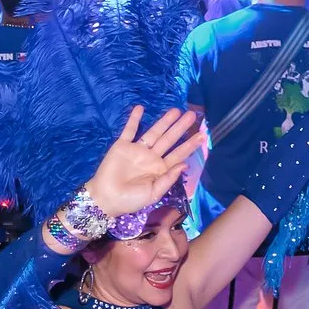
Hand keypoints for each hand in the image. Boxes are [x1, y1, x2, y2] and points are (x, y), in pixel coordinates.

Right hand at [83, 106, 202, 219]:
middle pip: (168, 139)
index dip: (189, 145)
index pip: (178, 154)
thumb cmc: (131, 200)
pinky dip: (134, 119)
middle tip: (192, 115)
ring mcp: (137, 150)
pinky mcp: (122, 146)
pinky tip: (140, 108)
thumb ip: (168, 179)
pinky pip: (129, 130)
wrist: (106, 199)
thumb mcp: (154, 193)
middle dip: (180, 128)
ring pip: (153, 132)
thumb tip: (185, 164)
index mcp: (160, 170)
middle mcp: (151, 157)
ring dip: (164, 121)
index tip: (202, 135)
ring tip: (175, 110)